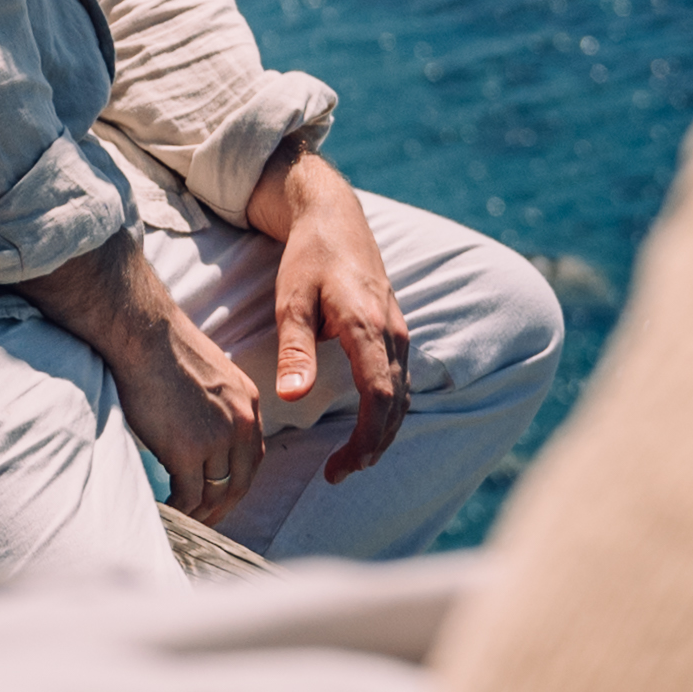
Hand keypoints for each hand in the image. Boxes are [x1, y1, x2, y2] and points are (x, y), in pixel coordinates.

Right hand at [16, 239, 270, 520]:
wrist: (143, 334)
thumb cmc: (163, 345)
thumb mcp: (210, 373)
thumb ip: (215, 403)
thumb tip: (198, 425)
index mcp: (248, 403)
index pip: (252, 456)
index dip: (237, 481)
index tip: (221, 494)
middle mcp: (241, 423)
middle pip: (241, 482)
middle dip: (223, 506)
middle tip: (205, 520)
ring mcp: (216, 440)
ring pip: (215, 493)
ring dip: (200, 513)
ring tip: (184, 520)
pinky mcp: (188, 451)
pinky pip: (188, 495)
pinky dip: (179, 508)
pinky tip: (167, 510)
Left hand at [247, 149, 414, 485]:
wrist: (333, 217)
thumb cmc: (308, 257)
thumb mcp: (291, 300)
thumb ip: (295, 350)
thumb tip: (290, 398)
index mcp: (367, 327)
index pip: (378, 398)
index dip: (364, 440)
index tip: (339, 467)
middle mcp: (393, 333)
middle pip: (395, 407)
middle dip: (372, 447)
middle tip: (338, 475)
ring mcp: (399, 332)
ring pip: (402, 397)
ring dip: (381, 433)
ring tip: (349, 461)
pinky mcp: (396, 332)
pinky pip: (400, 382)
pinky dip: (387, 412)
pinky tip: (366, 428)